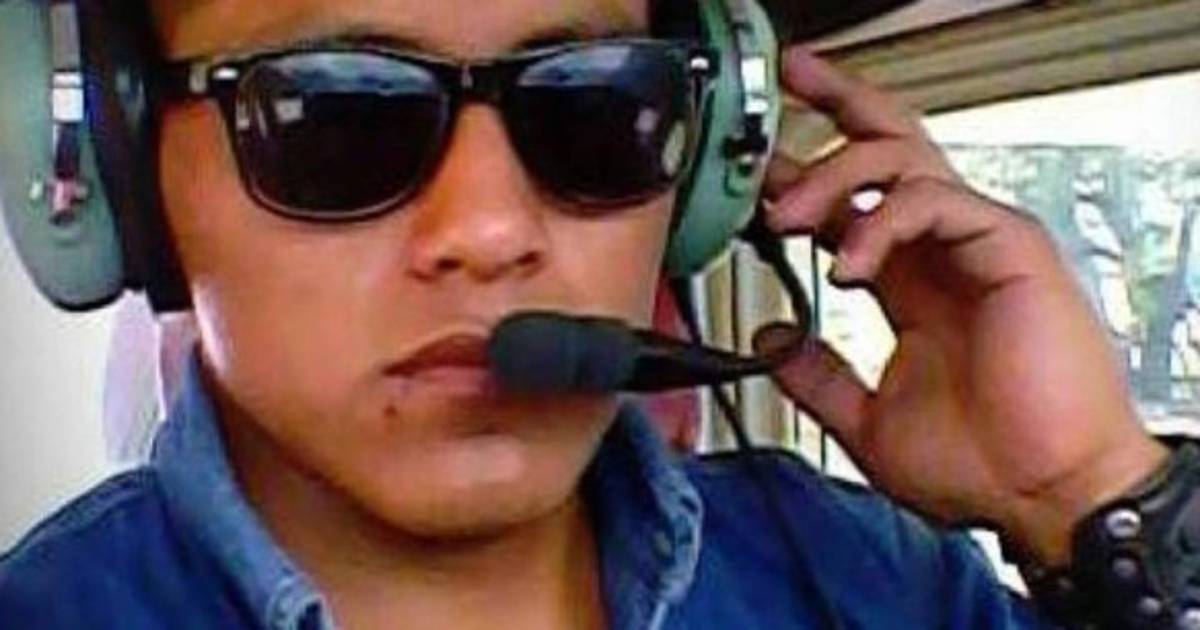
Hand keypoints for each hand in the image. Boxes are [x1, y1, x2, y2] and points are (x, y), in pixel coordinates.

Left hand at [759, 48, 1166, 563]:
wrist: (1044, 498)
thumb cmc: (982, 463)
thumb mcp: (867, 420)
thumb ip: (818, 376)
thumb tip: (770, 343)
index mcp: (914, 281)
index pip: (853, 203)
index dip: (802, 177)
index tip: (751, 172)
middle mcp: (944, 250)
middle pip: (890, 145)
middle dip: (836, 104)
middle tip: (786, 83)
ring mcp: (978, 242)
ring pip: (902, 157)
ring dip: (831, 176)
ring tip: (785, 218)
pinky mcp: (1010, 247)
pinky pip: (936, 200)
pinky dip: (881, 220)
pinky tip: (848, 263)